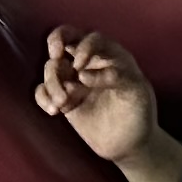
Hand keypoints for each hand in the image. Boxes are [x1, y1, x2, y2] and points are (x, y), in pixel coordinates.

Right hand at [35, 26, 160, 168]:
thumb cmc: (138, 111)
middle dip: (55, 43)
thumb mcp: (136, 91)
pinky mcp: (64, 99)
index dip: (82, 47)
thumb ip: (116, 77)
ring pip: (51, 68)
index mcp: (109, 55)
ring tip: (62, 105)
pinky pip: (43, 91)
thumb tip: (82, 74)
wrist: (129, 142)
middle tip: (56, 57)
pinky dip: (43, 98)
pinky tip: (54, 111)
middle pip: (64, 39)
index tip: (79, 66)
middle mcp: (89, 63)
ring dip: (52, 83)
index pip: (91, 38)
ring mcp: (74, 80)